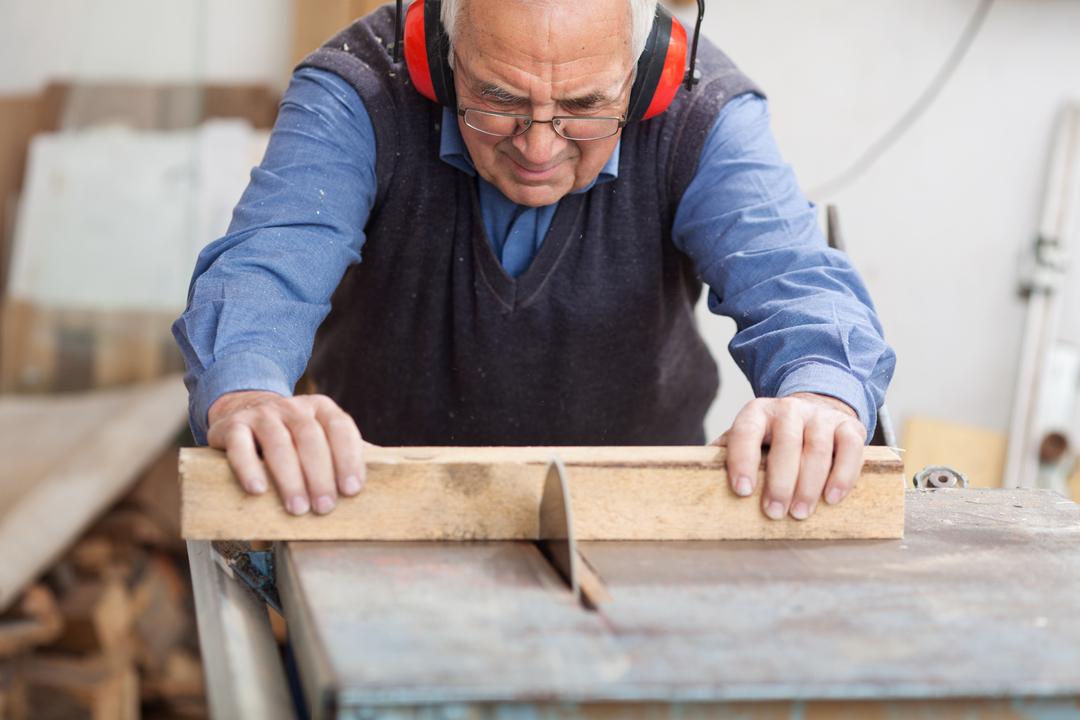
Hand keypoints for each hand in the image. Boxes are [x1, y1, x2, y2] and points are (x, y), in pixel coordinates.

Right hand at [206, 391, 366, 514]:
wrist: (242, 410)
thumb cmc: (292, 436)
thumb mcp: (320, 435)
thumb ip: (344, 452)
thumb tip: (389, 474)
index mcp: (322, 408)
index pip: (340, 428)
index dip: (349, 458)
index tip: (352, 490)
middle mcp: (293, 407)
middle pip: (311, 438)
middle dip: (320, 475)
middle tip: (324, 508)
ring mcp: (262, 415)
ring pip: (278, 443)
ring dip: (290, 478)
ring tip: (297, 509)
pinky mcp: (232, 427)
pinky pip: (239, 445)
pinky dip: (248, 468)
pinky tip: (258, 490)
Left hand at [713, 393, 865, 520]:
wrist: (815, 411)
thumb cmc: (772, 438)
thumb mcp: (747, 439)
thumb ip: (727, 454)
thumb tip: (699, 480)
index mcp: (757, 412)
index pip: (746, 432)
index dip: (742, 460)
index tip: (741, 491)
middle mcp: (789, 409)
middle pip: (787, 443)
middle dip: (780, 481)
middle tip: (774, 513)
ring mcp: (821, 416)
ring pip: (818, 448)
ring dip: (809, 485)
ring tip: (800, 513)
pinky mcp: (849, 426)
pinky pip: (850, 449)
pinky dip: (843, 475)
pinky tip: (831, 499)